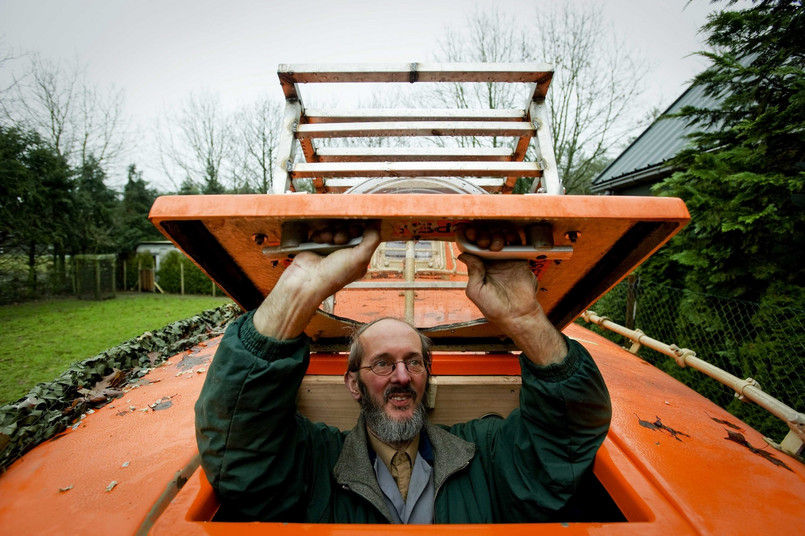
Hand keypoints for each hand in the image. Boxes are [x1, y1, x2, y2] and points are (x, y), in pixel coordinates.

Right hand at [253, 222, 380, 338]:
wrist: (307, 280)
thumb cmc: (333, 275)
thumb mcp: (360, 257)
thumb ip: (372, 239)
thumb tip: (377, 223)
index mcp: (359, 259)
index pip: (364, 236)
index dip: (359, 230)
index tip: (354, 231)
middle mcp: (346, 254)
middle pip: (349, 230)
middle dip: (344, 232)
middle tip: (339, 240)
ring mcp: (331, 249)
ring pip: (335, 229)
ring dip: (331, 233)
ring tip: (328, 242)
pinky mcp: (318, 245)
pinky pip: (321, 231)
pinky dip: (320, 235)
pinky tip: (319, 243)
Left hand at [457, 223, 565, 365]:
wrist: (517, 315)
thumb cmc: (494, 307)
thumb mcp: (476, 291)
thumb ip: (472, 271)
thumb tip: (464, 254)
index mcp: (478, 267)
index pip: (471, 247)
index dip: (468, 238)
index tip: (467, 232)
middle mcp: (490, 261)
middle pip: (484, 238)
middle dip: (482, 235)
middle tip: (483, 241)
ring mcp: (505, 259)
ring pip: (499, 237)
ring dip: (496, 235)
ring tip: (496, 246)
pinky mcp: (519, 259)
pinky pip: (515, 242)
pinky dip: (511, 236)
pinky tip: (507, 238)